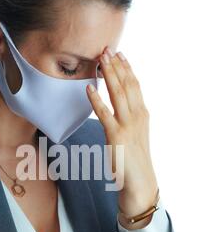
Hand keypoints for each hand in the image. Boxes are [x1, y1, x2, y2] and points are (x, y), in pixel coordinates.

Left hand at [86, 48, 158, 229]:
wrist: (140, 182)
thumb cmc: (134, 160)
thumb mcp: (135, 134)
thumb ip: (128, 118)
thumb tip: (116, 105)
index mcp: (143, 114)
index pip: (135, 85)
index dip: (126, 68)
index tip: (119, 54)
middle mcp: (138, 116)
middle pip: (127, 85)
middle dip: (116, 66)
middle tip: (106, 49)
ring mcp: (128, 125)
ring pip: (118, 94)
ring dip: (108, 75)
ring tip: (100, 60)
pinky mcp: (116, 136)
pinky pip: (104, 114)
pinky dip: (96, 100)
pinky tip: (88, 88)